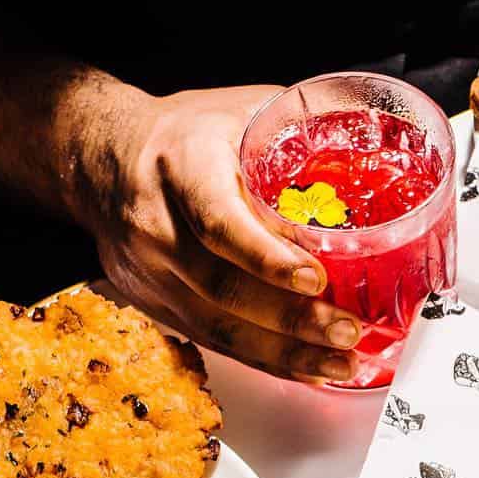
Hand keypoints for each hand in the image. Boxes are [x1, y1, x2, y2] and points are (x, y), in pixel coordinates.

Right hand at [71, 83, 362, 382]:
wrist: (101, 155)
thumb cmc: (184, 133)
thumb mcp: (238, 109)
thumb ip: (302, 121)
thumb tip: (377, 130)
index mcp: (182, 164)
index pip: (219, 221)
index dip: (268, 258)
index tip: (315, 279)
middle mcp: (156, 222)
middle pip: (222, 286)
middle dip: (291, 318)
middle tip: (345, 330)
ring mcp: (149, 269)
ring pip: (216, 325)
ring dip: (284, 353)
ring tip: (338, 362)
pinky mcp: (152, 301)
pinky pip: (211, 339)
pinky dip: (261, 359)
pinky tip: (303, 369)